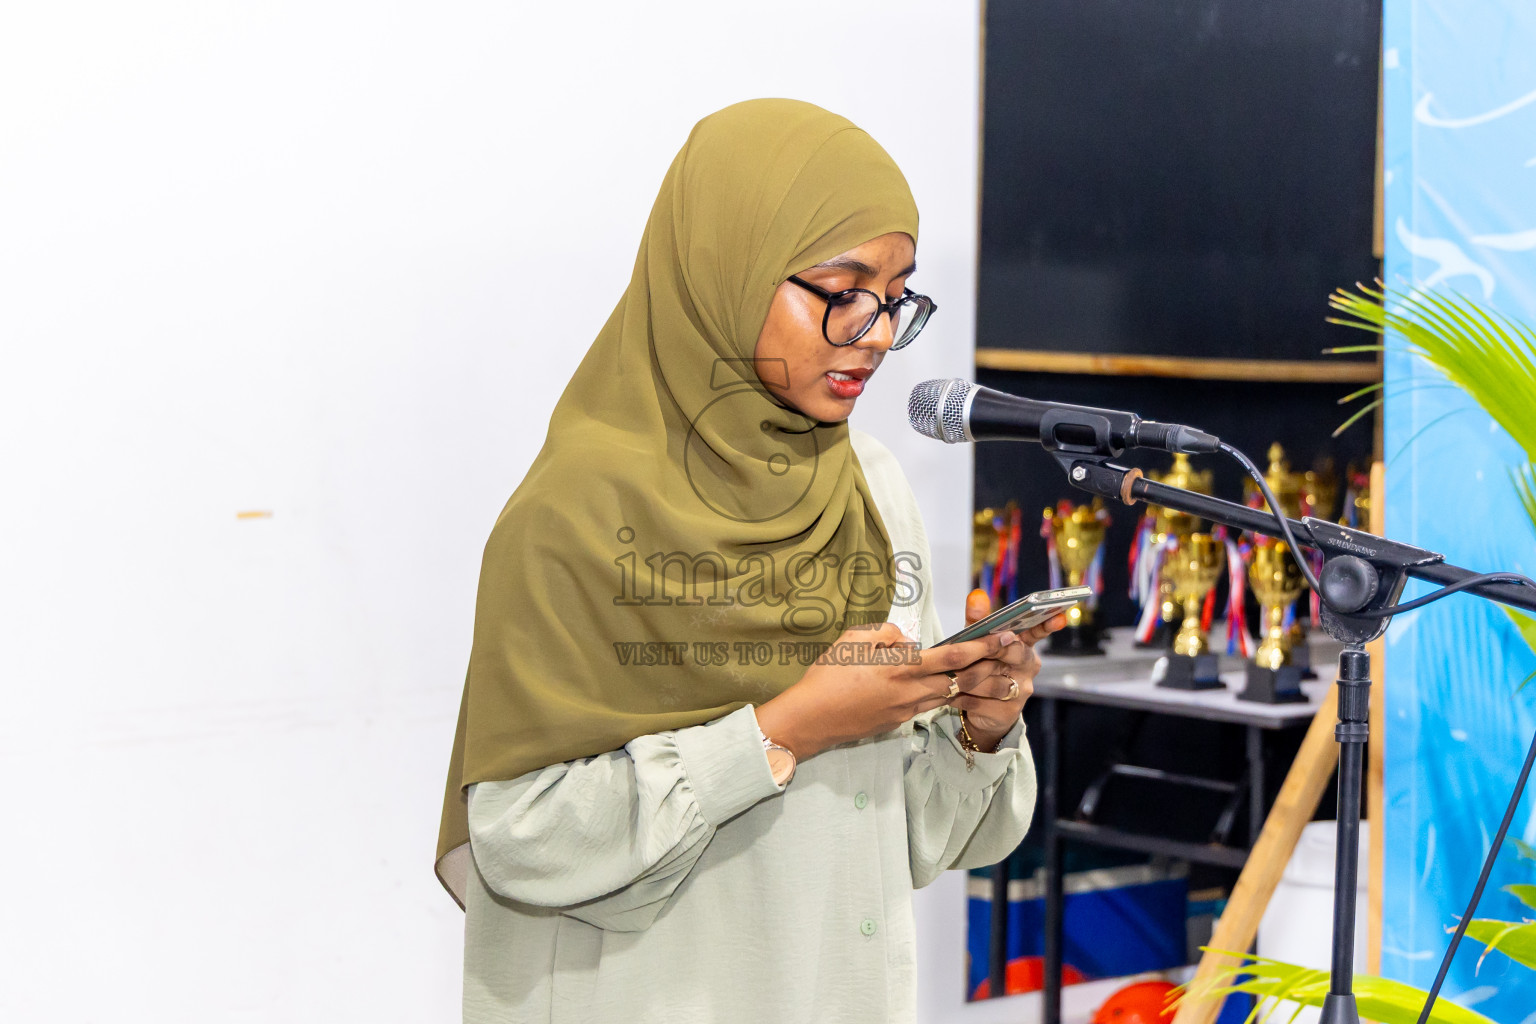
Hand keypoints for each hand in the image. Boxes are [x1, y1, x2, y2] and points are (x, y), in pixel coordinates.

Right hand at [753, 622, 1021, 760]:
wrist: (810, 720)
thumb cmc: (826, 676)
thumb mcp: (852, 640)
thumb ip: (886, 635)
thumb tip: (907, 641)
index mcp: (901, 667)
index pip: (952, 656)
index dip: (981, 647)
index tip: (1002, 638)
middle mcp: (910, 691)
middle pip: (962, 681)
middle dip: (991, 669)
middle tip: (1015, 660)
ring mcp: (906, 710)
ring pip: (950, 696)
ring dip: (976, 688)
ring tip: (999, 681)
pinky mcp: (898, 722)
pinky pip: (928, 705)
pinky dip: (947, 698)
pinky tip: (952, 691)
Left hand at [950, 589, 1065, 749]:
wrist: (980, 712)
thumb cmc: (980, 668)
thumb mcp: (977, 642)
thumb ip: (978, 621)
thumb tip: (976, 595)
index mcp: (1024, 647)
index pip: (1037, 632)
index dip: (1047, 624)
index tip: (1059, 617)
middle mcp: (1028, 668)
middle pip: (1014, 653)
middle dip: (989, 650)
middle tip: (969, 650)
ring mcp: (1021, 691)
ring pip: (992, 680)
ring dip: (967, 677)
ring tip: (950, 676)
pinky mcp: (1008, 712)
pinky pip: (980, 701)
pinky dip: (961, 697)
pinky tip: (950, 695)